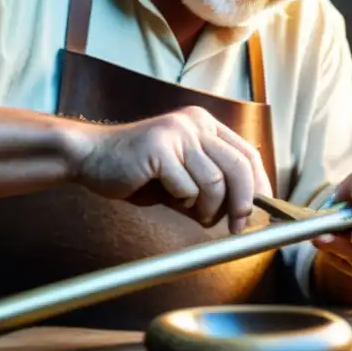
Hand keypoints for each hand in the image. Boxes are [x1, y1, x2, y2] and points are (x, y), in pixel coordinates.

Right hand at [69, 106, 271, 233]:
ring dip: (206, 208)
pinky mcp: (160, 147)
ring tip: (189, 211)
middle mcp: (195, 122)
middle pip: (238, 167)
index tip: (258, 215)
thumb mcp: (181, 180)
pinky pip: (186, 187)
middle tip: (237, 228)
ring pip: (214, 182)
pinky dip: (180, 201)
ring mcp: (177, 132)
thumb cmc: (138, 172)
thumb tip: (244, 215)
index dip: (259, 187)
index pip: (247, 154)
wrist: (91, 158)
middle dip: (242, 204)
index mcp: (204, 124)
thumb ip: (210, 190)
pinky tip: (165, 195)